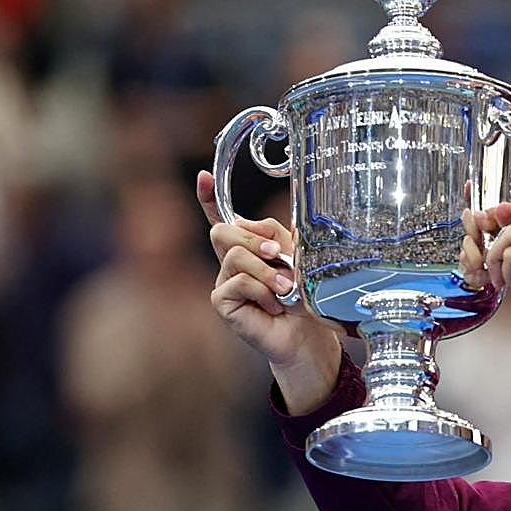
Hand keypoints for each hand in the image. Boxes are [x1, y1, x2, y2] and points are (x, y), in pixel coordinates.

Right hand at [197, 170, 342, 412]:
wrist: (306, 334)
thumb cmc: (303, 298)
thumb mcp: (296, 258)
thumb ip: (276, 236)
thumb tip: (247, 223)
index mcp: (249, 247)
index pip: (223, 219)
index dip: (209, 198)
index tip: (203, 176)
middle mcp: (231, 262)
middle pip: (224, 232)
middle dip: (255, 240)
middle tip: (278, 256)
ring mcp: (224, 281)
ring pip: (235, 256)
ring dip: (266, 271)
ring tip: (284, 290)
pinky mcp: (222, 301)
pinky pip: (237, 282)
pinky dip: (261, 291)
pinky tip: (272, 305)